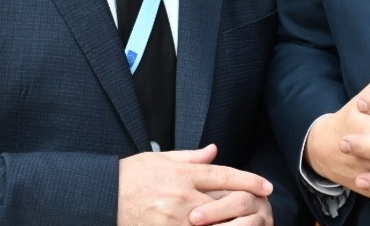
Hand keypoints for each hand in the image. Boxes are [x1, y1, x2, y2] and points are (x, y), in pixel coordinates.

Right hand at [118, 144, 274, 225]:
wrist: (101, 196)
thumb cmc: (130, 176)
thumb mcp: (160, 158)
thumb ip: (191, 157)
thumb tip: (214, 150)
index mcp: (183, 173)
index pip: (224, 175)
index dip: (249, 181)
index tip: (267, 187)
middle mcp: (182, 195)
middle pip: (224, 202)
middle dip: (246, 207)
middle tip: (264, 211)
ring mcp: (174, 218)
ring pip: (213, 224)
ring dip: (231, 225)